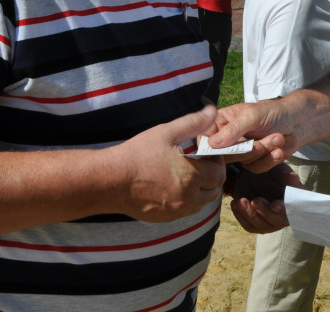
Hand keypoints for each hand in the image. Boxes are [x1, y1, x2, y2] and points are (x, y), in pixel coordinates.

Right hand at [118, 105, 227, 222]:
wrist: (110, 180)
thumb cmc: (136, 154)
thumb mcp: (165, 133)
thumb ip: (192, 123)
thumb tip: (212, 111)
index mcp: (190, 176)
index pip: (219, 173)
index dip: (217, 161)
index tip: (208, 153)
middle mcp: (187, 198)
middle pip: (215, 191)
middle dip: (213, 176)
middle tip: (202, 163)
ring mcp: (176, 211)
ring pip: (202, 203)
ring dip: (203, 189)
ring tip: (190, 173)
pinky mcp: (166, 218)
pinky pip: (186, 211)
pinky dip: (188, 200)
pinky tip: (176, 186)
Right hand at [208, 101, 293, 173]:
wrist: (297, 121)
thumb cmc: (274, 112)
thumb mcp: (253, 116)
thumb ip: (233, 130)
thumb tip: (212, 144)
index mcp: (222, 122)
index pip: (205, 137)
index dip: (210, 146)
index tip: (222, 150)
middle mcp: (229, 138)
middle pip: (224, 154)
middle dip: (246, 149)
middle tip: (262, 140)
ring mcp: (241, 150)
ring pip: (243, 161)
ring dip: (263, 151)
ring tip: (277, 138)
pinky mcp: (254, 161)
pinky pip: (256, 168)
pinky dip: (269, 159)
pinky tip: (279, 150)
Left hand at [229, 163, 301, 233]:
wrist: (252, 175)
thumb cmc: (270, 172)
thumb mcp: (278, 169)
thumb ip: (285, 174)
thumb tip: (294, 177)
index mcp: (294, 202)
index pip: (292, 210)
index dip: (283, 210)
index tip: (274, 205)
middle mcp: (284, 216)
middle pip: (276, 222)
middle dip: (265, 212)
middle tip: (255, 200)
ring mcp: (269, 223)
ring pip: (261, 226)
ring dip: (250, 215)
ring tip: (240, 201)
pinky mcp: (255, 225)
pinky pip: (248, 226)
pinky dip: (241, 216)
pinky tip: (236, 204)